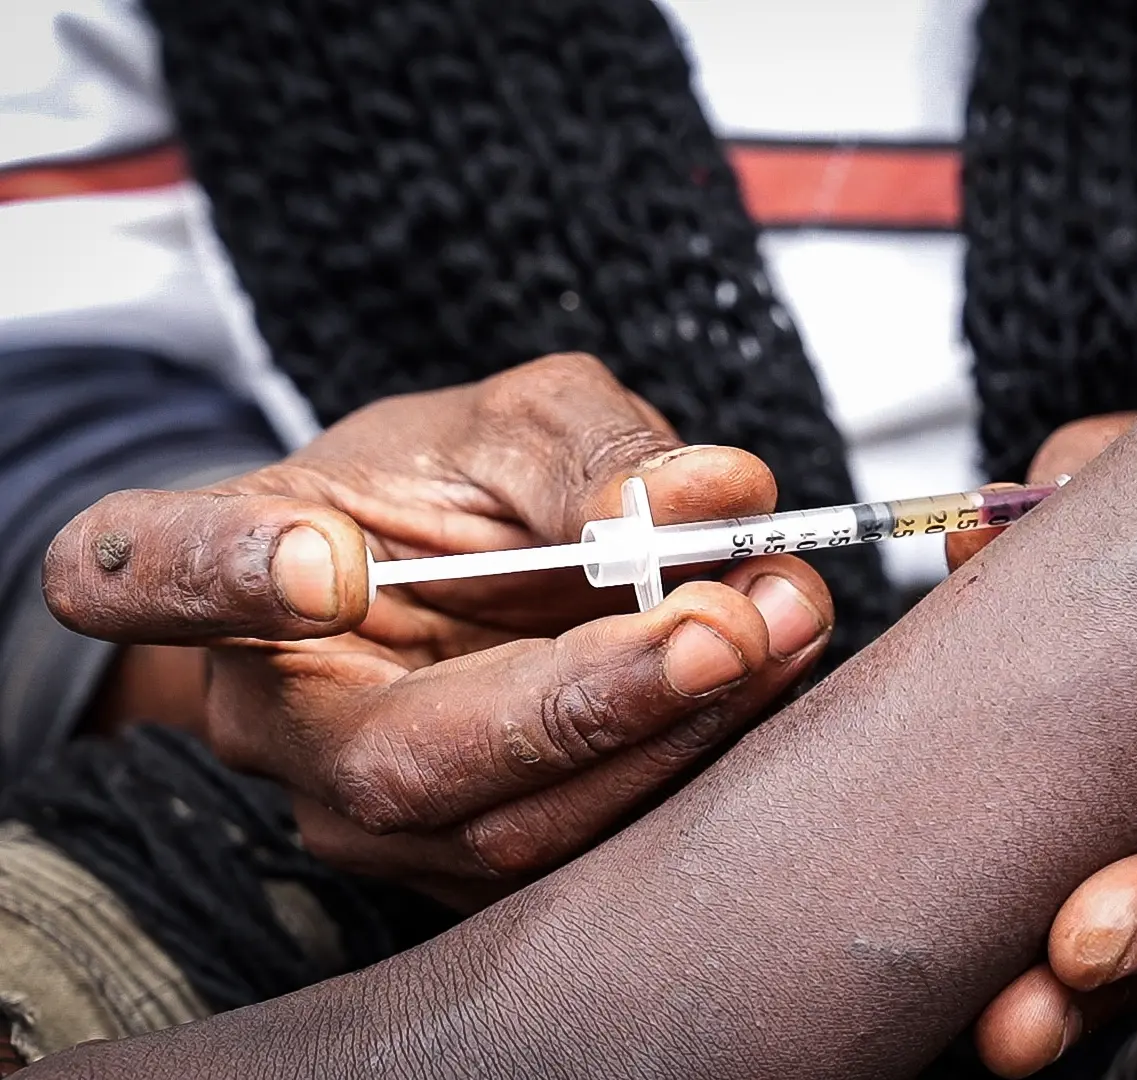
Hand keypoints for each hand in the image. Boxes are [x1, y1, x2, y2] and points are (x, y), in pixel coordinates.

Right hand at [44, 353, 833, 909]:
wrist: (450, 583)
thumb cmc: (445, 492)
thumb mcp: (506, 422)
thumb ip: (595, 447)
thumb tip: (715, 492)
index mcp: (230, 586)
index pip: (158, 579)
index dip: (223, 574)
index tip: (321, 561)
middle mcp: (285, 730)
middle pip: (407, 759)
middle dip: (590, 697)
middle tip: (731, 614)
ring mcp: (377, 821)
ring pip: (518, 829)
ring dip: (674, 734)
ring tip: (786, 621)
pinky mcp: (475, 862)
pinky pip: (587, 849)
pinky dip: (695, 763)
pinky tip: (771, 677)